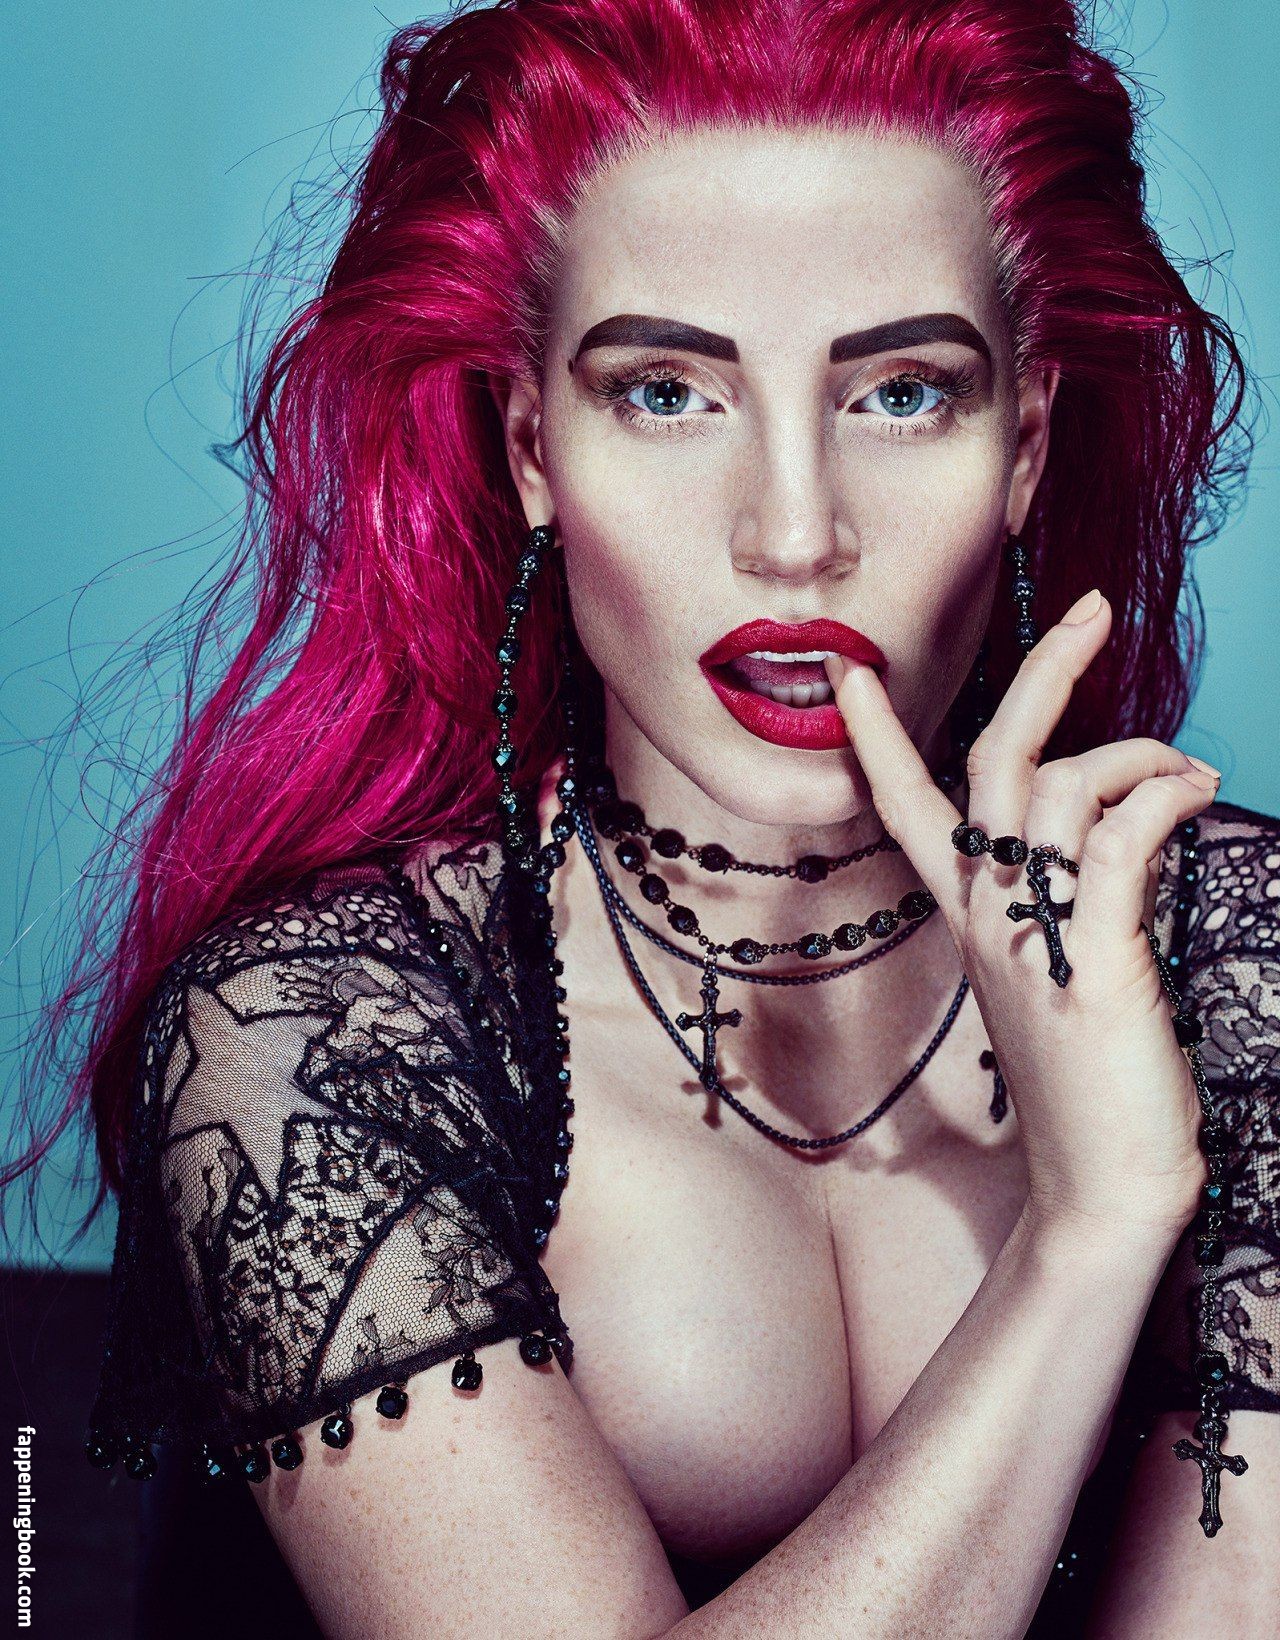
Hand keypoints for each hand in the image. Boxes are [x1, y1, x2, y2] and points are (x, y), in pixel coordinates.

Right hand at [823, 588, 1216, 1239]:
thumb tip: (1125, 819)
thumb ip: (1075, 893)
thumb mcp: (1064, 971)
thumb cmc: (1088, 1083)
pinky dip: (1158, 798)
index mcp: (971, 919)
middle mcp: (987, 918)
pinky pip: (1113, 842)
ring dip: (1138, 756)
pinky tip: (1193, 793)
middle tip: (1092, 611)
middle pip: (991, 764)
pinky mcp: (1090, 962)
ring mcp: (1032, 938)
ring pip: (1058, 790)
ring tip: (1189, 771)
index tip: (855, 675)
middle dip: (1042, 674)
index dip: (878, 737)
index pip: (904, 808)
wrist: (1101, 1191)